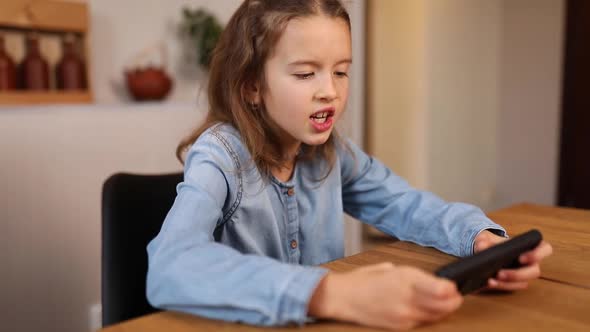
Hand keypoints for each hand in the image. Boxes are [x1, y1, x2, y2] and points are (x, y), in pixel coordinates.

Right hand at [308, 262, 462, 329]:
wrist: (342, 297)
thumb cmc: (363, 280)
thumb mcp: (390, 269)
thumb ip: (412, 277)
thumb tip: (432, 282)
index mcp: (405, 278)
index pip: (442, 289)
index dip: (452, 290)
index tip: (454, 287)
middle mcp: (406, 297)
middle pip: (443, 305)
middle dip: (453, 301)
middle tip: (455, 297)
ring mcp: (403, 315)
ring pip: (435, 316)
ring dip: (442, 310)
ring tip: (444, 303)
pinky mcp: (398, 326)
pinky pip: (421, 322)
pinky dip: (427, 317)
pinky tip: (426, 310)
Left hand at [474, 230, 552, 290]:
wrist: (484, 252)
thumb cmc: (492, 243)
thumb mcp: (487, 238)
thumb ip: (484, 240)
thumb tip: (482, 246)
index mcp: (530, 247)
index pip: (545, 249)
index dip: (538, 254)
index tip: (521, 258)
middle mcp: (531, 262)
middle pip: (534, 272)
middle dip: (517, 274)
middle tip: (500, 273)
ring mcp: (523, 274)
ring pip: (523, 283)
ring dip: (507, 283)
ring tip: (491, 280)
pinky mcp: (514, 283)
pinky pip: (511, 288)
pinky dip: (500, 286)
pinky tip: (488, 283)